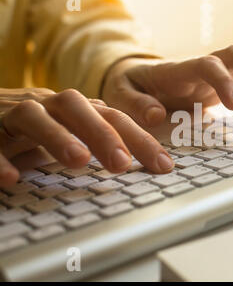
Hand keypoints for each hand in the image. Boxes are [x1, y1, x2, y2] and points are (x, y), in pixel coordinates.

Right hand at [0, 88, 173, 186]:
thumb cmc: (34, 127)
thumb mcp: (70, 130)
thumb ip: (98, 139)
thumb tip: (143, 160)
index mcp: (74, 110)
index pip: (113, 118)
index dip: (140, 139)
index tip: (164, 166)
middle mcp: (47, 106)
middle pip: (79, 108)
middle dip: (103, 134)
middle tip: (121, 163)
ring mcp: (13, 114)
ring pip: (35, 116)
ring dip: (58, 137)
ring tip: (78, 161)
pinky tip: (12, 179)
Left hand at [101, 45, 232, 128]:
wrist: (135, 76)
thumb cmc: (129, 86)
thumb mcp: (121, 95)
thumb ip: (136, 104)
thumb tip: (157, 114)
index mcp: (177, 69)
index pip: (207, 66)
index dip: (224, 82)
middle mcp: (200, 64)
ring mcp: (213, 69)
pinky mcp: (221, 77)